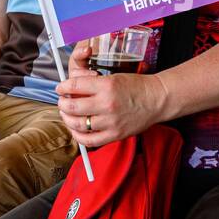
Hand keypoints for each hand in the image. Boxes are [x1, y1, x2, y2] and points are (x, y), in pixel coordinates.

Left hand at [54, 42, 169, 146]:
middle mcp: (107, 104)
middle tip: (62, 101)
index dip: (63, 87)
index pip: (74, 86)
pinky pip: (89, 140)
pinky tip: (76, 130)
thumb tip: (70, 88)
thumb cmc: (136, 86)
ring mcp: (110, 122)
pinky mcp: (115, 135)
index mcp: (106, 86)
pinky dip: (78, 136)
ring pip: (78, 124)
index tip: (61, 88)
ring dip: (67, 119)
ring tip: (67, 115)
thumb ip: (92, 84)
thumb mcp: (113, 77)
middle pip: (72, 106)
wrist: (157, 99)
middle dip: (62, 103)